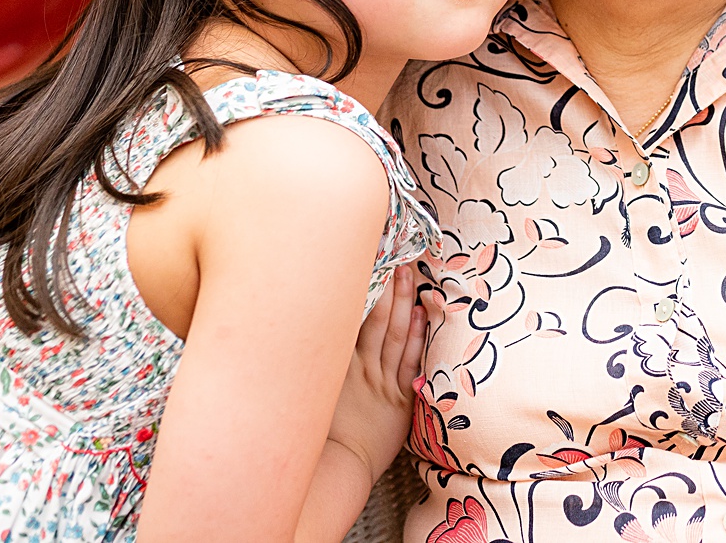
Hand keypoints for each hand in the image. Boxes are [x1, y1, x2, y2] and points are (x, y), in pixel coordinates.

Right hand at [325, 265, 423, 484]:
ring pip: (396, 334)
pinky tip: (422, 313)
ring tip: (410, 274)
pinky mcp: (400, 399)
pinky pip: (411, 361)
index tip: (368, 262)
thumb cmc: (320, 434)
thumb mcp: (310, 393)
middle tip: (396, 256)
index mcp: (338, 365)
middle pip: (377, 319)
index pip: (351, 318)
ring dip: (404, 302)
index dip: (361, 288)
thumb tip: (303, 337)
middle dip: (388, 286)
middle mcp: (362, 368)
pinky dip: (418, 336)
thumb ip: (313, 365)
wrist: (338, 468)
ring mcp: (383, 382)